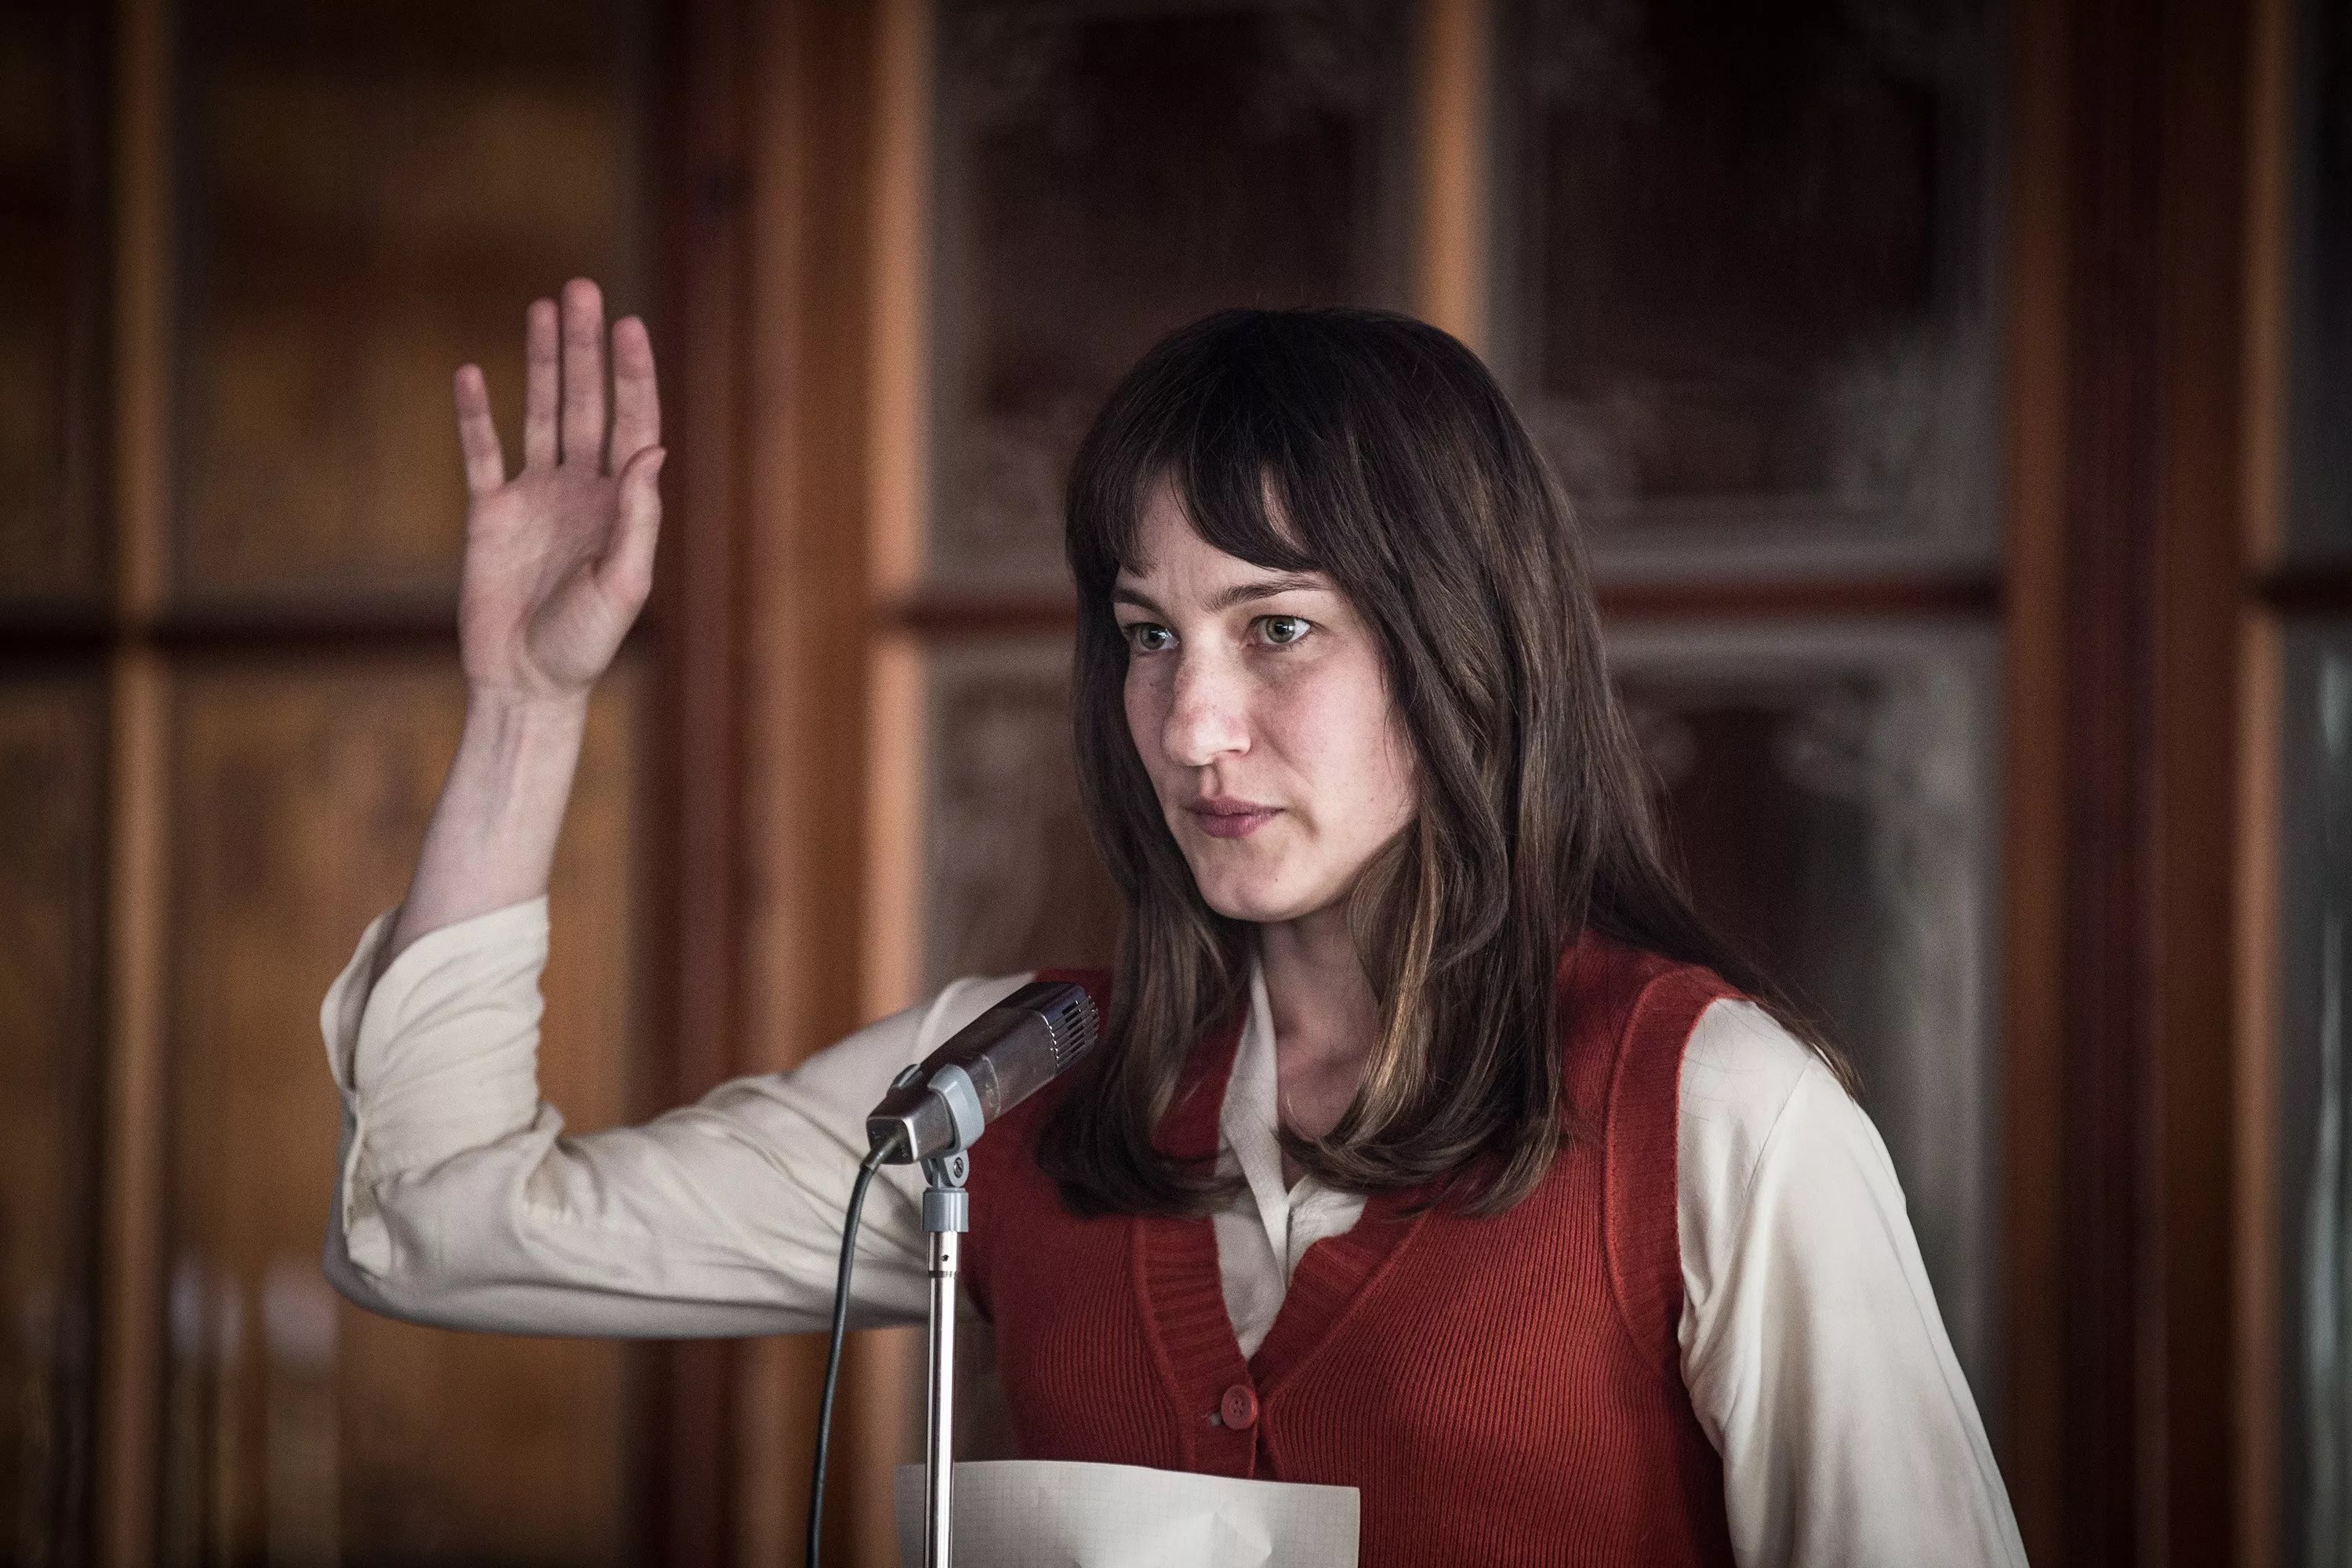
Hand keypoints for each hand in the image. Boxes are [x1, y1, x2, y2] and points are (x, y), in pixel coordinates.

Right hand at [452, 278, 663, 704]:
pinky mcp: (490, 512)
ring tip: (543, 307)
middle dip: (585, 348)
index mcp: (623, 504)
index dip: (632, 373)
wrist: (526, 682)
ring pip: (541, 413)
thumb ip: (638, 519)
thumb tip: (651, 450)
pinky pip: (481, 452)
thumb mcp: (623, 585)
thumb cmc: (585, 644)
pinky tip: (471, 371)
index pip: (632, 423)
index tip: (630, 325)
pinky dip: (475, 414)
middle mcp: (583, 489)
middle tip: (581, 290)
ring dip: (543, 362)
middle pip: (586, 403)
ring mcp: (536, 496)